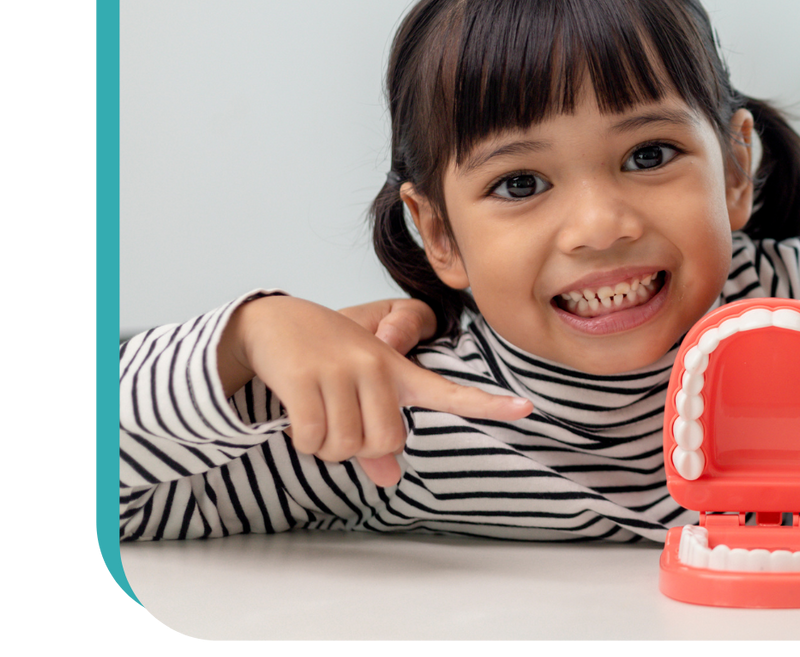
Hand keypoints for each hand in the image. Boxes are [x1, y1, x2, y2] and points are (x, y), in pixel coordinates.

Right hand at [218, 295, 532, 488]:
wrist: (273, 321)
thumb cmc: (325, 362)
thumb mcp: (357, 394)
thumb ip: (376, 440)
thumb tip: (392, 479)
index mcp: (398, 372)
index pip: (450, 392)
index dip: (488, 405)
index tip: (526, 408)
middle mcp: (377, 368)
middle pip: (385, 443)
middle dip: (358, 451)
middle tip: (338, 425)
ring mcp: (342, 369)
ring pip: (346, 446)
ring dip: (325, 448)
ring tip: (316, 416)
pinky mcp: (304, 376)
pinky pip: (312, 437)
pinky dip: (303, 441)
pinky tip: (296, 418)